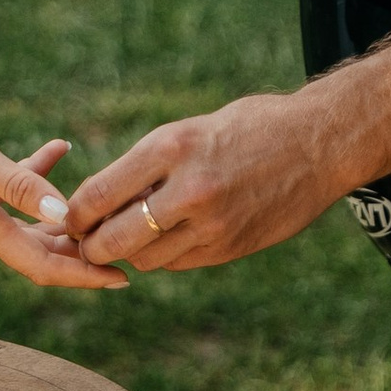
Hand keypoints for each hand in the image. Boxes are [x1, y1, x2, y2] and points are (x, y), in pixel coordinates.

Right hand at [0, 108, 127, 287]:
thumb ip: (21, 185)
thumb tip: (65, 214)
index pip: (43, 268)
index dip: (85, 276)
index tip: (124, 280)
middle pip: (42, 254)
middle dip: (84, 251)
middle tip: (130, 244)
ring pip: (31, 228)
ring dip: (64, 218)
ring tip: (106, 204)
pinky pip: (11, 200)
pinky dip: (35, 181)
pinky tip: (59, 148)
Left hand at [63, 95, 358, 273]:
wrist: (321, 143)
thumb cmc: (251, 127)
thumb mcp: (192, 129)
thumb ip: (149, 165)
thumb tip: (101, 201)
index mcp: (172, 146)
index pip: (98, 195)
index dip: (75, 214)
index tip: (70, 218)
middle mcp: (190, 188)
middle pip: (114, 239)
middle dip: (91, 246)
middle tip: (85, 243)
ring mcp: (213, 224)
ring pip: (145, 258)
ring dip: (130, 252)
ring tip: (128, 237)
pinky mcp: (231, 247)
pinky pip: (178, 263)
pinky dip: (164, 255)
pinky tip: (168, 238)